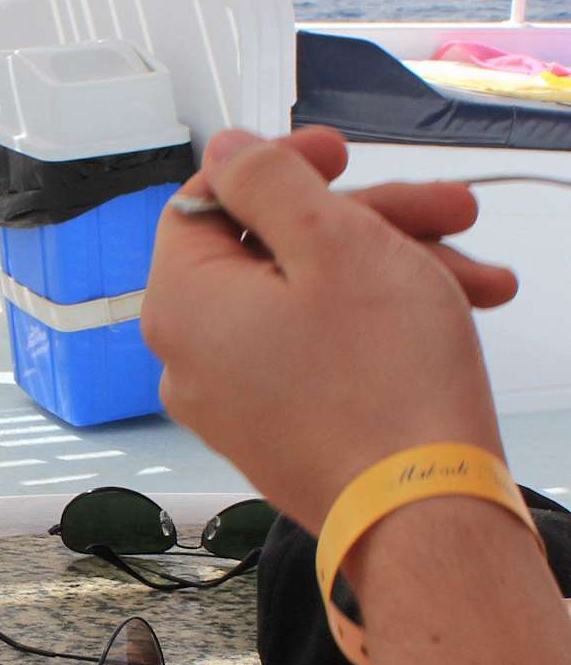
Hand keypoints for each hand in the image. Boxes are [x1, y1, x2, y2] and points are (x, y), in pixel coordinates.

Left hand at [140, 126, 513, 533]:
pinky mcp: (277, 429)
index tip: (342, 153)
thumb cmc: (384, 378)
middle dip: (367, 222)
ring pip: (307, 301)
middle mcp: (189, 355)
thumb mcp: (333, 245)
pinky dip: (379, 324)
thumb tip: (225, 152)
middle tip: (454, 211)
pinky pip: (315, 352)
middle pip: (270, 252)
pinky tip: (463, 311)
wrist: (423, 512)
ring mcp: (232, 399)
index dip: (275, 166)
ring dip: (394, 270)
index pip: (203, 204)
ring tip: (482, 276)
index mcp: (182, 304)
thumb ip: (269, 185)